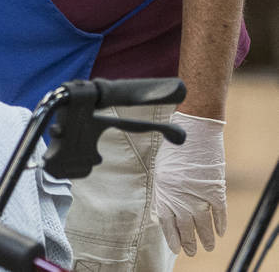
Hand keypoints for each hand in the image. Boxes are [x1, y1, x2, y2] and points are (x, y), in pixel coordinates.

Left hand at [152, 111, 226, 255]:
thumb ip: (166, 189)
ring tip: (207, 247)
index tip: (175, 247)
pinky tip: (220, 233)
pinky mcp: (215, 190)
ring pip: (203, 224)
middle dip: (188, 242)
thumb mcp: (162, 168)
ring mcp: (198, 195)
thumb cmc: (175, 146)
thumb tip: (168, 207)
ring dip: (205, 238)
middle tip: (191, 252)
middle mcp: (180, 197)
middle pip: (185, 227)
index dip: (171, 237)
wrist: (193, 130)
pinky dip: (220, 224)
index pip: (167, 222)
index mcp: (164, 191)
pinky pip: (219, 213)